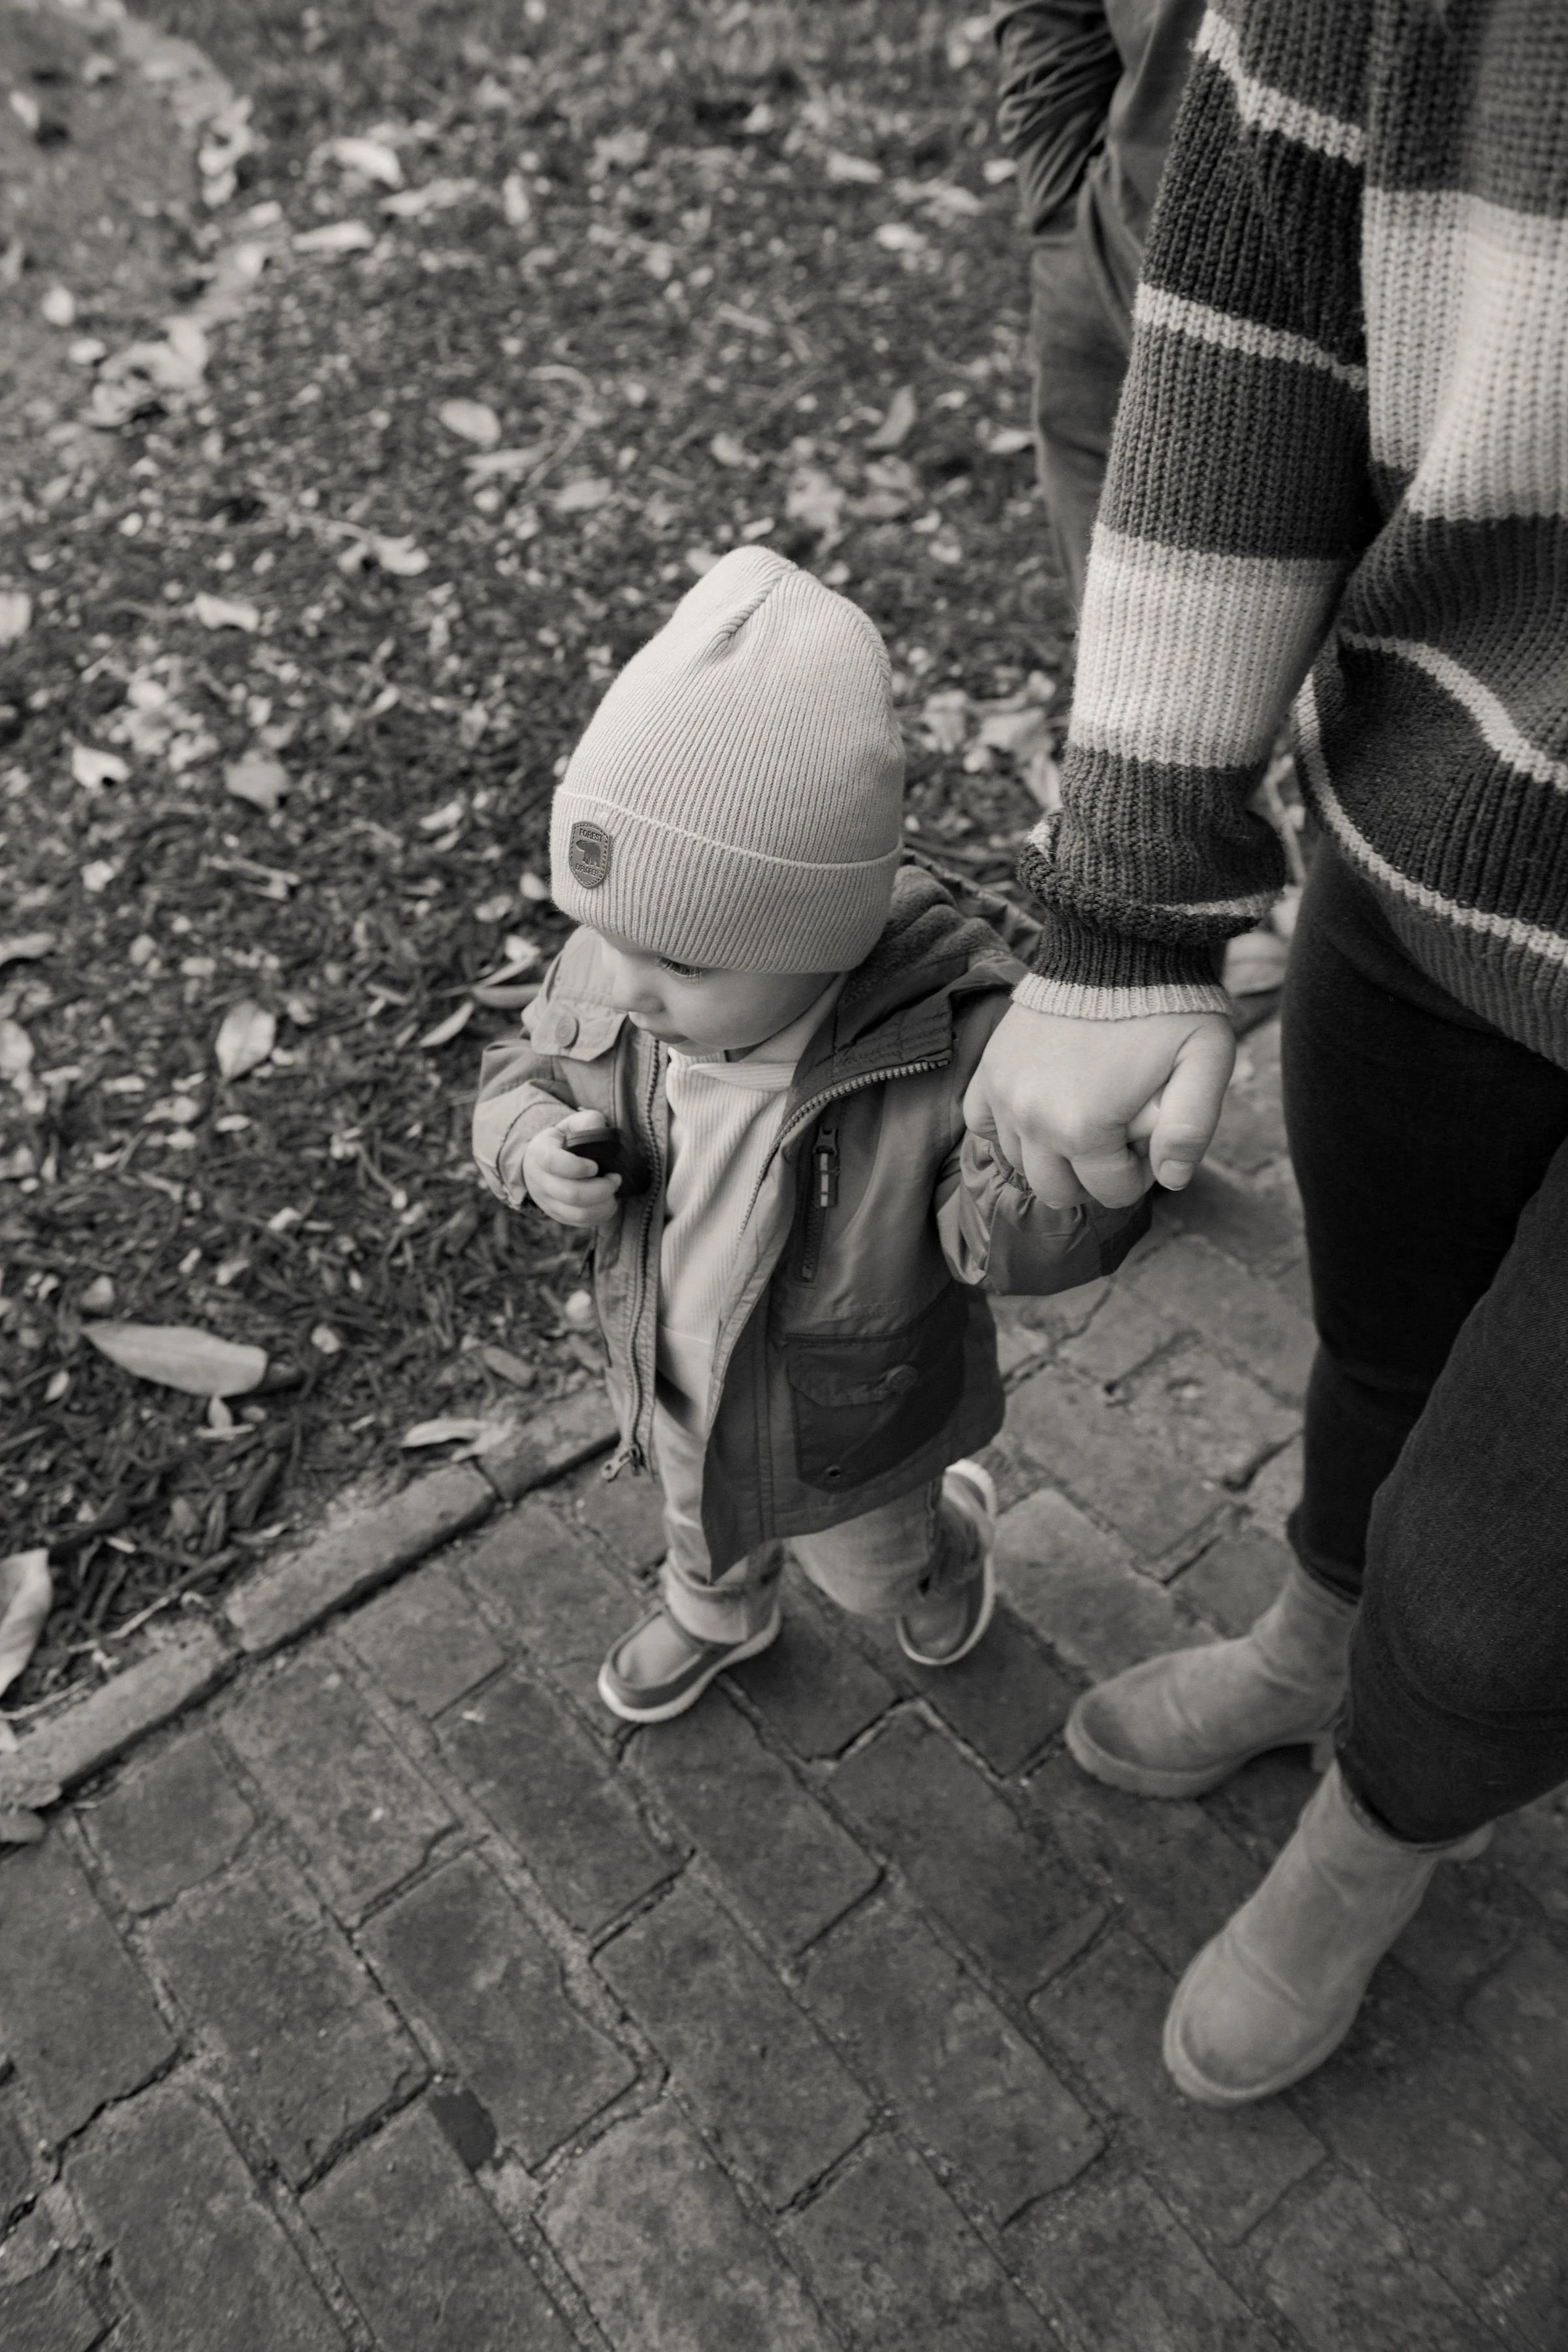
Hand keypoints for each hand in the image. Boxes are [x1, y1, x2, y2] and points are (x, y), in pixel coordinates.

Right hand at [522, 1111, 623, 1228]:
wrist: (541, 1163)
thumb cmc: (563, 1142)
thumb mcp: (571, 1125)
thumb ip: (587, 1122)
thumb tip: (599, 1129)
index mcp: (540, 1153)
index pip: (554, 1163)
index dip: (577, 1167)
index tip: (595, 1165)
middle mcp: (539, 1180)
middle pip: (571, 1194)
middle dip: (601, 1188)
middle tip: (615, 1178)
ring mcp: (547, 1201)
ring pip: (578, 1213)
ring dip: (603, 1204)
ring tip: (613, 1191)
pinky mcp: (557, 1215)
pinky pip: (581, 1222)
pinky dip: (600, 1215)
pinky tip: (608, 1202)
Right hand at [964, 1001, 1235, 1208]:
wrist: (1115, 942)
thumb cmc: (1167, 1005)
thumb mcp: (1204, 1063)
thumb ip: (1192, 1129)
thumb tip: (1173, 1180)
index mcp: (1084, 1129)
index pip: (1112, 1192)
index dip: (1141, 1172)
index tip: (1151, 1134)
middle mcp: (1032, 1119)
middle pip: (1058, 1190)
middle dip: (1093, 1175)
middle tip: (1119, 1133)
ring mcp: (1004, 1093)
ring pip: (1020, 1163)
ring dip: (1053, 1154)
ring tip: (1086, 1115)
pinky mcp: (990, 1068)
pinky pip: (982, 1123)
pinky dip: (1007, 1127)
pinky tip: (1039, 1109)